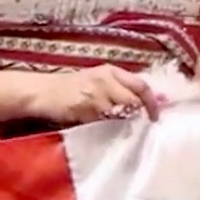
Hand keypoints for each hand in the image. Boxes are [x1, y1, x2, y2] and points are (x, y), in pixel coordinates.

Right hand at [28, 65, 161, 125]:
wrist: (44, 92)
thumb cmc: (72, 88)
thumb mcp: (98, 80)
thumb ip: (120, 89)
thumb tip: (145, 104)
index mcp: (111, 71)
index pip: (141, 85)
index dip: (152, 102)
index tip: (155, 117)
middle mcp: (105, 79)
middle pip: (134, 100)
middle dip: (137, 115)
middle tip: (137, 126)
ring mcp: (95, 94)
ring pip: (120, 113)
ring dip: (121, 123)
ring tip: (113, 126)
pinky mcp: (85, 108)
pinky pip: (104, 123)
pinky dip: (106, 128)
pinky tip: (99, 128)